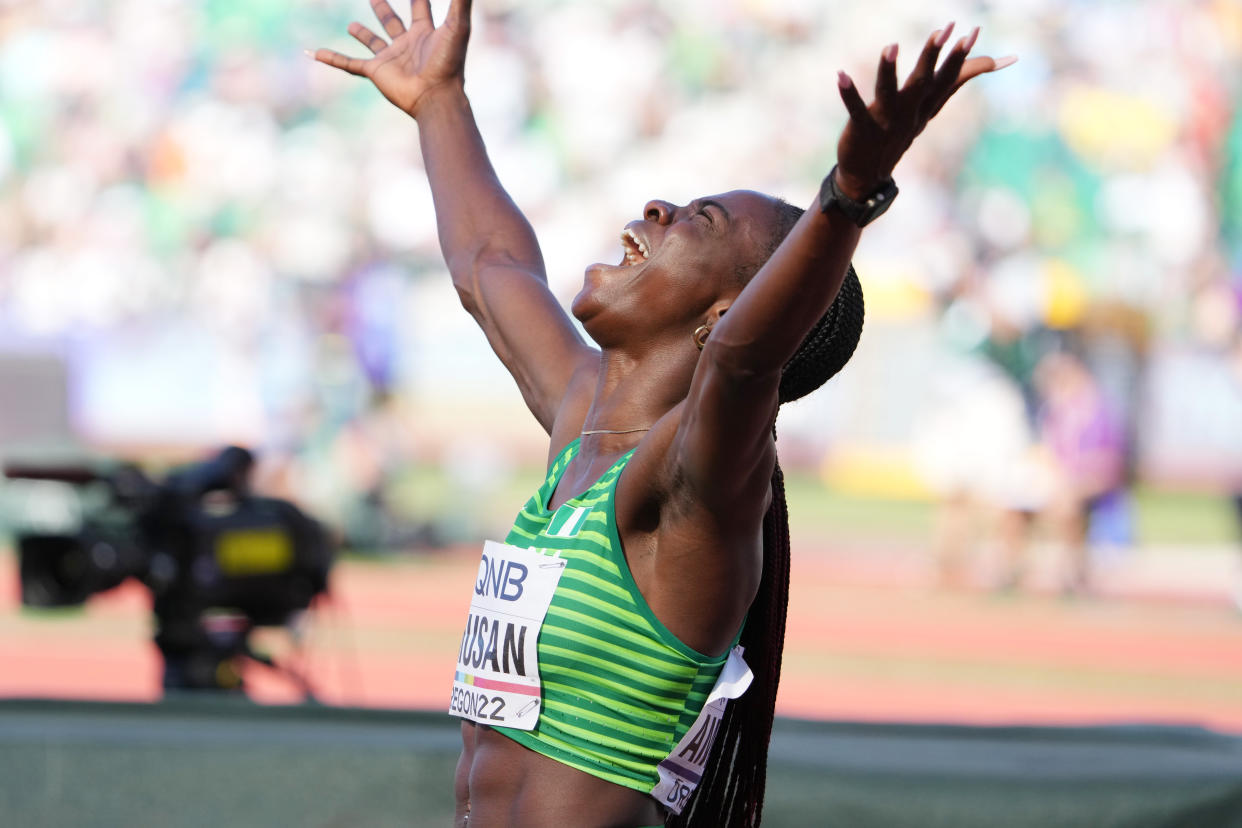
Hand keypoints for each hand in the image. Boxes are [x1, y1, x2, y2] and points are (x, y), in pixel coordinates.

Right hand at [313, 0, 472, 116]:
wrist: (436, 96)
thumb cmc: (449, 62)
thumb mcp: (457, 25)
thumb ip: (460, 0)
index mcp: (426, 32)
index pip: (420, 6)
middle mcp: (407, 44)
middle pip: (393, 22)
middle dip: (383, 10)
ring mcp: (390, 58)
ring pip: (373, 42)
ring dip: (363, 35)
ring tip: (351, 25)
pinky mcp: (376, 72)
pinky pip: (349, 64)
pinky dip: (332, 59)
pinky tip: (315, 53)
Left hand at [834, 24, 1015, 198]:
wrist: (869, 175)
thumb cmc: (900, 131)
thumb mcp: (930, 107)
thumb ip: (956, 80)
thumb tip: (997, 61)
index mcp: (925, 106)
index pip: (946, 79)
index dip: (959, 56)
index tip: (974, 30)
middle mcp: (909, 113)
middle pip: (923, 83)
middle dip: (933, 56)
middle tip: (943, 30)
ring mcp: (885, 123)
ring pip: (889, 93)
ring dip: (889, 70)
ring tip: (891, 46)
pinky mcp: (862, 130)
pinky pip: (855, 110)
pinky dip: (848, 94)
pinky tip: (840, 75)